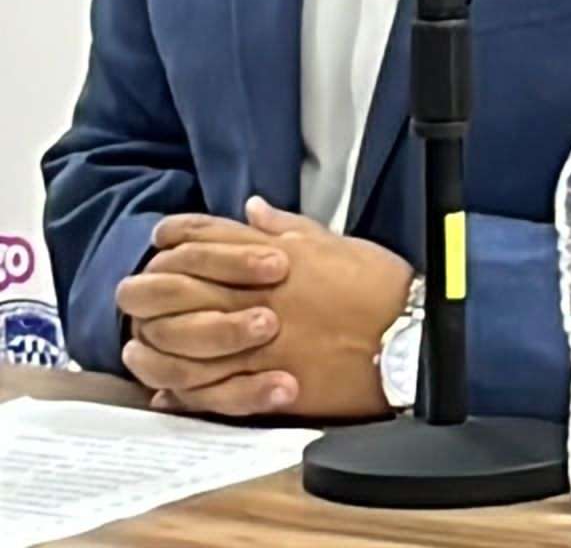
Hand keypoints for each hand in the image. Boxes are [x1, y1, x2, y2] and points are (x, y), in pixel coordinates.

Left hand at [121, 200, 413, 421]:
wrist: (409, 338)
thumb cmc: (379, 288)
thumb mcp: (334, 242)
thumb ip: (286, 225)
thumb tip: (253, 208)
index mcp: (274, 255)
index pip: (209, 236)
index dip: (177, 235)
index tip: (160, 240)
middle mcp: (258, 294)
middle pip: (184, 285)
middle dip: (149, 286)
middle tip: (129, 291)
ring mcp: (260, 340)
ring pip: (188, 341)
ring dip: (156, 342)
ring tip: (136, 346)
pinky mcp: (268, 381)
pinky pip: (213, 389)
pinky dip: (185, 392)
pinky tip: (167, 393)